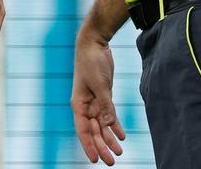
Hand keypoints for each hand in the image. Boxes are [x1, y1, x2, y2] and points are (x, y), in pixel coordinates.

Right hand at [72, 31, 124, 164]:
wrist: (93, 44)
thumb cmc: (91, 63)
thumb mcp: (100, 85)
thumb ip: (105, 105)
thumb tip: (109, 125)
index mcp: (79, 104)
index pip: (83, 130)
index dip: (89, 146)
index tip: (95, 160)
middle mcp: (85, 106)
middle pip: (93, 131)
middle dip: (102, 146)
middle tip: (112, 161)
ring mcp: (94, 101)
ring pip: (102, 125)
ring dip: (110, 138)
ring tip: (119, 151)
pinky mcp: (103, 96)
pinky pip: (109, 115)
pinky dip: (115, 125)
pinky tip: (122, 136)